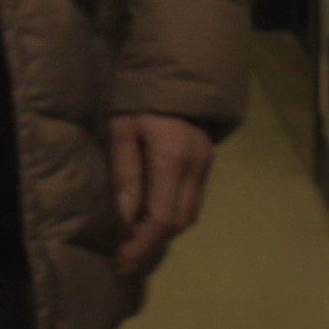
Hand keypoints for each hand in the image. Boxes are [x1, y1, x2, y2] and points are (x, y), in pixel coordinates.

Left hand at [107, 113, 215, 277]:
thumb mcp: (122, 129)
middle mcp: (195, 167)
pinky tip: (151, 217)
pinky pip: (193, 201)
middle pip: (178, 223)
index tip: (122, 259)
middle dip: (151, 244)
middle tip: (124, 257)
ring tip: (134, 240)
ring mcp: (206, 165)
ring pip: (189, 215)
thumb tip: (125, 217)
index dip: (142, 244)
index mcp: (172, 159)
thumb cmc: (140, 97)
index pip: (162, 218)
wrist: (176, 70)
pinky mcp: (207, 162)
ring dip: (163, 232)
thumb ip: (125, 173)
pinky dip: (173, 215)